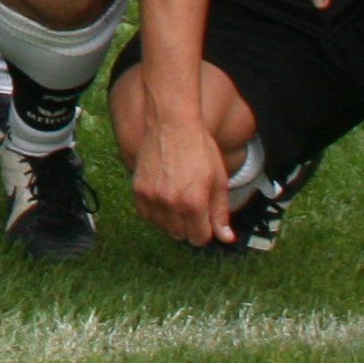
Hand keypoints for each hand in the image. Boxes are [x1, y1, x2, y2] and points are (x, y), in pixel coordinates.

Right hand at [134, 109, 238, 247]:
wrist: (172, 123)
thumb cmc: (199, 149)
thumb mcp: (219, 181)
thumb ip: (220, 213)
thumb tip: (226, 238)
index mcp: (194, 203)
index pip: (199, 238)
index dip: (205, 231)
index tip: (205, 219)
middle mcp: (171, 203)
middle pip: (179, 235)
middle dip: (189, 227)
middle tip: (192, 208)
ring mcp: (151, 196)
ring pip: (162, 226)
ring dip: (171, 221)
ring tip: (178, 201)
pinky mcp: (138, 188)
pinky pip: (144, 214)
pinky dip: (154, 212)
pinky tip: (163, 198)